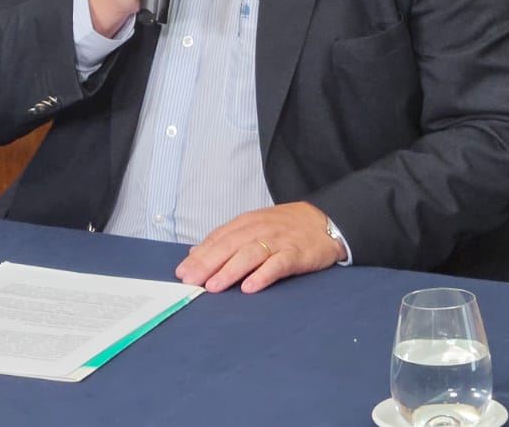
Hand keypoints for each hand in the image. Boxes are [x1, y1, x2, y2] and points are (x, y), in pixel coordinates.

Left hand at [175, 202, 344, 293]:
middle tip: (191, 281)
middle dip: (208, 264)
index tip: (182, 273)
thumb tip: (196, 251)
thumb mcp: (254, 226)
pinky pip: (277, 264)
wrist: (326, 221)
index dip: (199, 256)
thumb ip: (226, 239)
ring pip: (250, 255)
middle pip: (229, 246)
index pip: (218, 239)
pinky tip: (250, 287)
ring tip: (214, 286)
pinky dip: (263, 275)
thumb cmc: (286, 227)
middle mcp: (259, 230)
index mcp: (246, 223)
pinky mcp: (296, 253)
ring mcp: (278, 241)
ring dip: (230, 271)